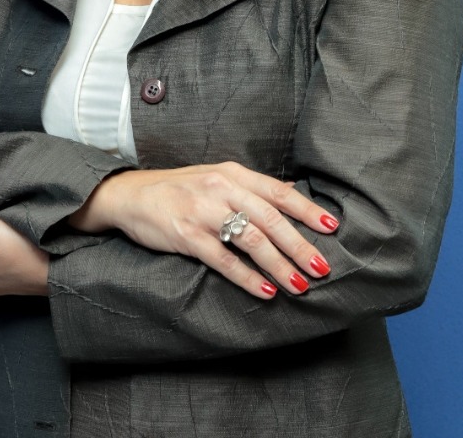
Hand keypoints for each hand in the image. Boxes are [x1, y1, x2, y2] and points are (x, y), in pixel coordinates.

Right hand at [69, 162, 338, 299]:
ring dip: (279, 264)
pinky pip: (223, 259)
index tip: (332, 227)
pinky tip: (264, 290)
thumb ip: (251, 187)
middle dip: (299, 245)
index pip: (278, 191)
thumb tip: (291, 192)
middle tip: (322, 267)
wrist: (130, 195)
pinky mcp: (187, 235)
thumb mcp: (216, 177)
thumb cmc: (179, 188)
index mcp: (232, 173)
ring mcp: (203, 211)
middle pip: (270, 218)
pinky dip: (246, 277)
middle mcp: (221, 188)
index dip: (307, 209)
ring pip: (251, 239)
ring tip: (299, 284)